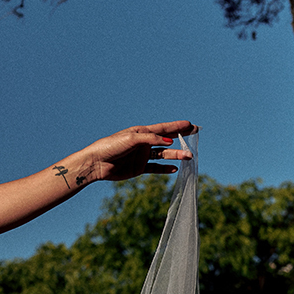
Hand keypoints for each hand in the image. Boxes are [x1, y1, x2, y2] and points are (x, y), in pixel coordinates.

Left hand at [82, 120, 196, 183]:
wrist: (97, 163)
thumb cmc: (111, 146)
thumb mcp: (131, 139)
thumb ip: (150, 139)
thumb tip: (169, 142)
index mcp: (140, 132)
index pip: (162, 129)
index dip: (176, 126)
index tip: (190, 124)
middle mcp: (143, 143)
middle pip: (166, 139)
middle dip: (181, 136)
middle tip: (196, 132)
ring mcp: (142, 156)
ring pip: (163, 154)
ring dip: (176, 154)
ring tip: (189, 156)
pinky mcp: (139, 168)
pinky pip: (156, 168)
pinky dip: (165, 169)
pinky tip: (176, 168)